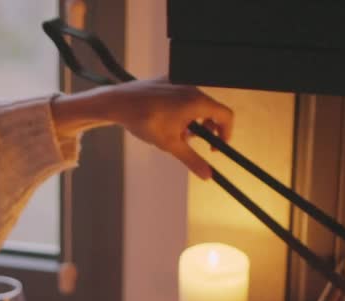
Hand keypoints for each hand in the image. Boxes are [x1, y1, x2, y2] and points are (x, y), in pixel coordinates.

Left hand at [51, 78, 233, 178]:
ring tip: (174, 133)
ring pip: (195, 105)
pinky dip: (181, 111)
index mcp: (197, 101)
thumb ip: (192, 159)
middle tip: (189, 142)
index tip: (216, 146)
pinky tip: (165, 121)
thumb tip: (208, 175)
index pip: (225, 115)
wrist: (119, 103)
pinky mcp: (168, 81)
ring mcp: (180, 82)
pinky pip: (183, 97)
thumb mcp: (170, 144)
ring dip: (191, 122)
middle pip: (211, 110)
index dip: (225, 133)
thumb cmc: (145, 120)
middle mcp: (192, 88)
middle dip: (204, 129)